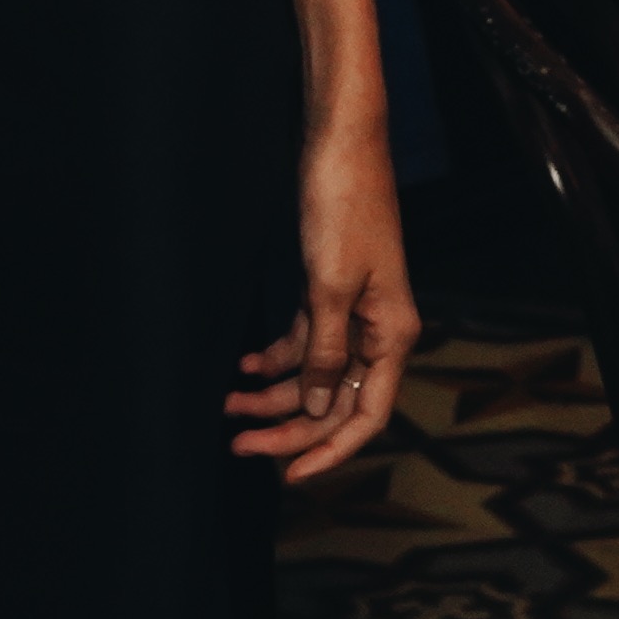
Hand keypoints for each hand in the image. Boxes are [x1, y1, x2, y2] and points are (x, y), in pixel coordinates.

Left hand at [225, 110, 419, 484]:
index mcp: (392, 334)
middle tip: (237, 444)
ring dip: (272, 394)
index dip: (330, 452)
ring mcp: (352, 310)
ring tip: (227, 406)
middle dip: (287, 427)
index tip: (289, 476)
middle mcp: (377, 330)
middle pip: (334, 402)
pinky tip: (241, 366)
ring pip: (314, 374)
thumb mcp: (328, 286)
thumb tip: (319, 406)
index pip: (366, 416)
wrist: (341, 141)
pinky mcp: (328, 289)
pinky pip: (303, 340)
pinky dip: (273, 357)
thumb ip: (324, 352)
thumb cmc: (344, 206)